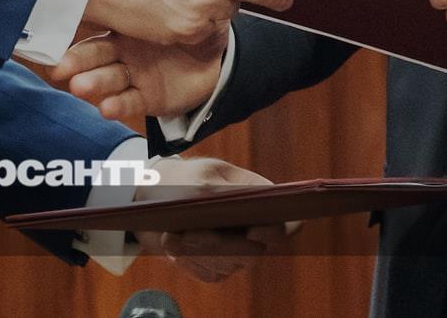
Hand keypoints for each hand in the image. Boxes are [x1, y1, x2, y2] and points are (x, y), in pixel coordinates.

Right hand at [51, 24, 227, 119]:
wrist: (210, 54)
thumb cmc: (186, 20)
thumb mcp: (177, 0)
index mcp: (123, 24)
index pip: (95, 25)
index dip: (75, 29)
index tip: (56, 32)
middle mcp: (120, 52)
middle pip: (93, 55)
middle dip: (75, 62)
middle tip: (58, 67)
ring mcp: (132, 76)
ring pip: (108, 79)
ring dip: (93, 83)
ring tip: (79, 87)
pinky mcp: (146, 98)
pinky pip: (131, 101)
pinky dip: (118, 105)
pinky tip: (106, 108)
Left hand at [132, 157, 294, 282]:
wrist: (160, 196)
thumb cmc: (189, 179)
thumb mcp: (203, 175)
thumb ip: (219, 191)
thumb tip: (232, 205)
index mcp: (261, 203)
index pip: (286, 225)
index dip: (275, 231)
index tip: (253, 230)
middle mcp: (254, 233)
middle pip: (253, 252)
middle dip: (222, 245)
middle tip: (194, 233)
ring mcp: (235, 254)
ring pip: (226, 264)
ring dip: (198, 250)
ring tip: (173, 233)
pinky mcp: (215, 269)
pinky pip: (206, 272)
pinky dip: (186, 259)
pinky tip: (170, 240)